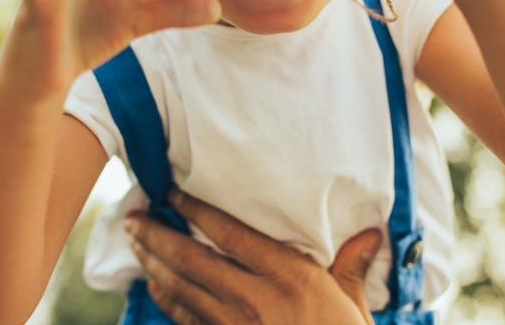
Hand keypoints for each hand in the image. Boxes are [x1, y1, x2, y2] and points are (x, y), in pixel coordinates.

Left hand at [124, 188, 381, 324]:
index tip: (170, 192)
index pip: (229, 232)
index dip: (194, 209)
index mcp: (288, 276)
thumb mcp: (355, 307)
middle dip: (157, 234)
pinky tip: (154, 285)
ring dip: (153, 263)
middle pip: (192, 259)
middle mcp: (255, 298)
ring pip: (182, 288)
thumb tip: (372, 232)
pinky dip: (166, 300)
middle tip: (132, 215)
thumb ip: (353, 266)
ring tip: (134, 242)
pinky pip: (187, 322)